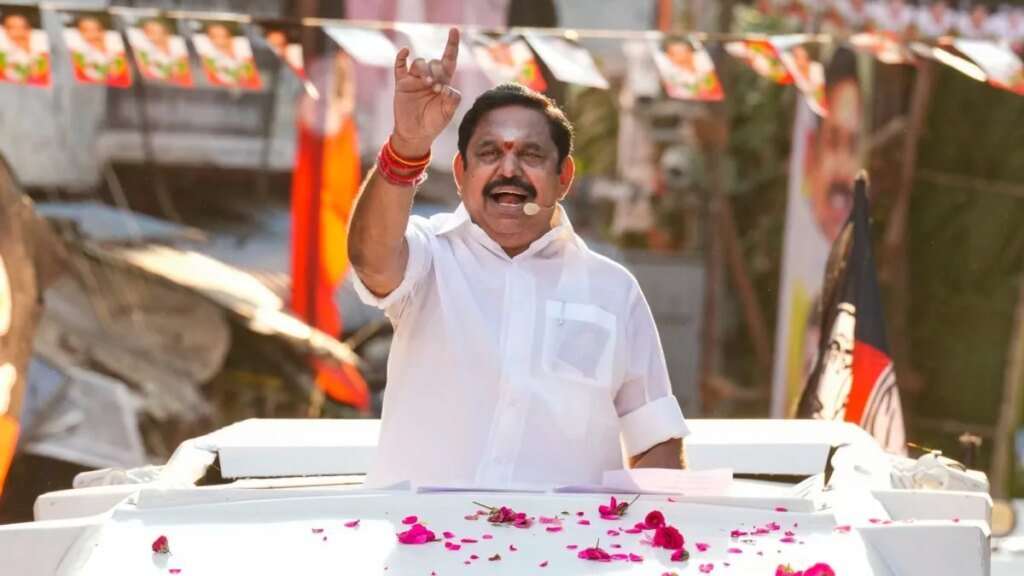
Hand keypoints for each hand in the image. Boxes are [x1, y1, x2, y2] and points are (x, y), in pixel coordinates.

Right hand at [391, 27, 462, 157]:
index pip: (449, 59)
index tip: (454, 30)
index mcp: (443, 82)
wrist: (416, 134)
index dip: (452, 45)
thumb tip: (447, 88)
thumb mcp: (448, 113)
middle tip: (437, 88)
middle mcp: (429, 77)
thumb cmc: (434, 123)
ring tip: (428, 84)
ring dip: (425, 70)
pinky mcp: (402, 83)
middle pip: (434, 63)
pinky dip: (401, 57)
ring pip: (420, 63)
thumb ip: (453, 99)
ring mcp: (415, 79)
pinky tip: (405, 52)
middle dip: (438, 72)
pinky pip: (400, 66)